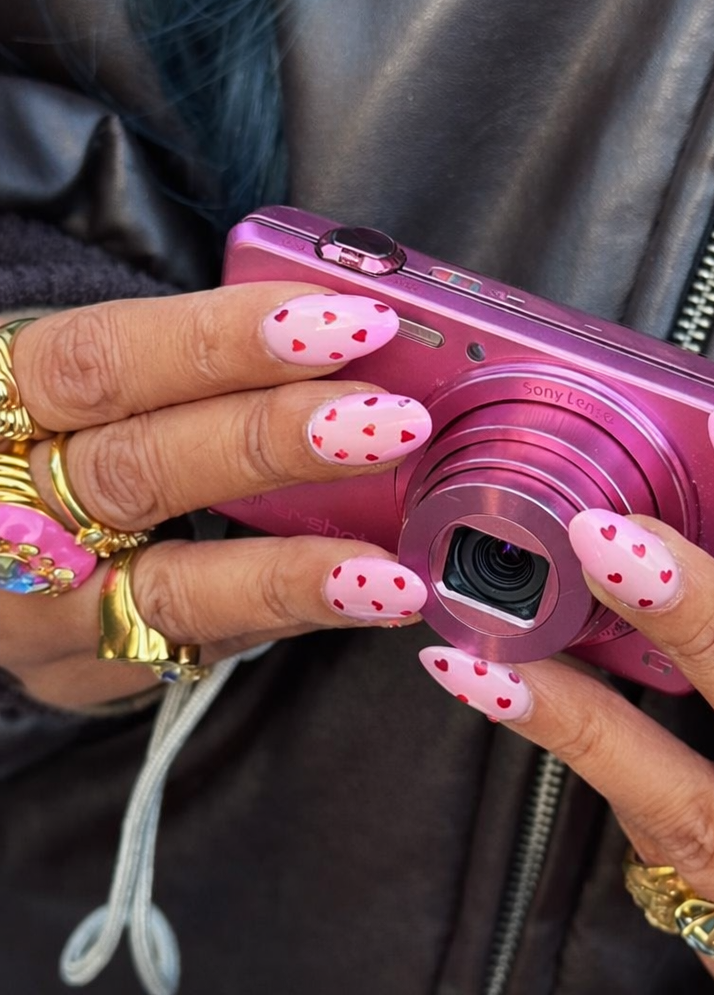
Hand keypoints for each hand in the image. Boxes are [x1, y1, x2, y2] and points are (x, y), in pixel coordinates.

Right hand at [0, 287, 432, 709]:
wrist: (4, 535)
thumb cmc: (77, 423)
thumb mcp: (104, 373)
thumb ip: (203, 358)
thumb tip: (361, 334)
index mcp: (4, 397)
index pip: (102, 360)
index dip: (219, 341)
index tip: (339, 323)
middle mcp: (8, 506)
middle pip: (136, 472)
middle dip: (272, 443)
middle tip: (392, 423)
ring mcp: (36, 605)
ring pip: (166, 591)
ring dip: (291, 572)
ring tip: (394, 567)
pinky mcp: (82, 671)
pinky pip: (201, 648)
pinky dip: (294, 618)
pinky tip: (373, 599)